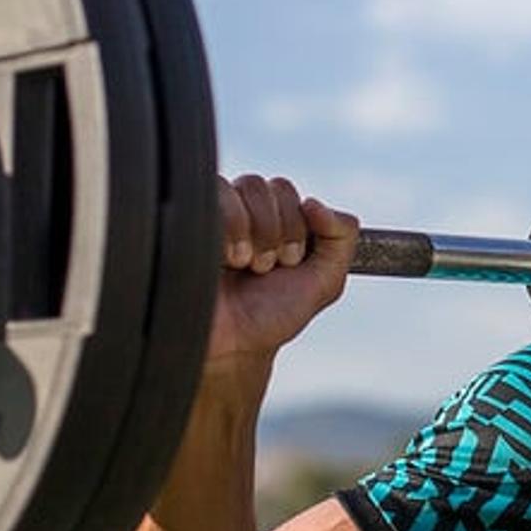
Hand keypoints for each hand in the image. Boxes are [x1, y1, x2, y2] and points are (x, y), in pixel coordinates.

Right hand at [210, 175, 359, 364]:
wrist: (231, 345)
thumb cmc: (271, 315)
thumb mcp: (325, 281)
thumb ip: (342, 237)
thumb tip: (316, 202)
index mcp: (272, 221)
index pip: (285, 191)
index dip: (294, 227)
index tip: (289, 263)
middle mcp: (241, 213)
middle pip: (267, 186)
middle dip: (277, 232)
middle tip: (266, 268)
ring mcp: (214, 215)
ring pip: (245, 185)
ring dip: (255, 232)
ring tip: (245, 266)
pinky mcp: (188, 218)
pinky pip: (216, 191)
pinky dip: (229, 227)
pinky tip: (224, 259)